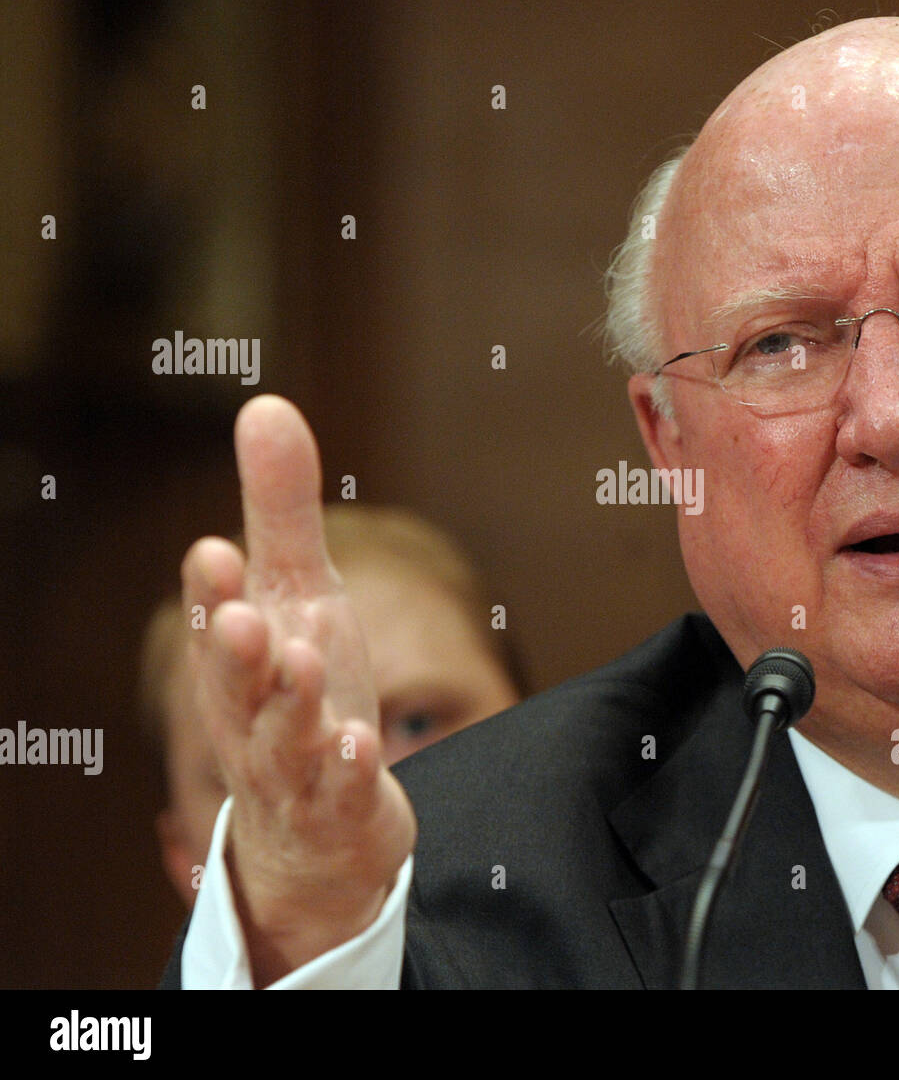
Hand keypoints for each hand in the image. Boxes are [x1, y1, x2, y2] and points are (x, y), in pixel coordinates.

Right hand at [181, 395, 414, 985]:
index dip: (213, 591)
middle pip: (235, 684)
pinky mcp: (337, 807)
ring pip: (281, 740)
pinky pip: (337, 793)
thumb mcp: (300, 593)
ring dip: (290, 704)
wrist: (314, 821)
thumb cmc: (302, 690)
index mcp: (241, 654)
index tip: (216, 552)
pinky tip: (360, 744)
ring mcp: (294, 767)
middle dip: (234, 650)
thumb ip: (281, 509)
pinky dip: (343, 770)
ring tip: (302, 662)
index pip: (217, 619)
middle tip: (238, 615)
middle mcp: (255, 712)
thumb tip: (266, 403)